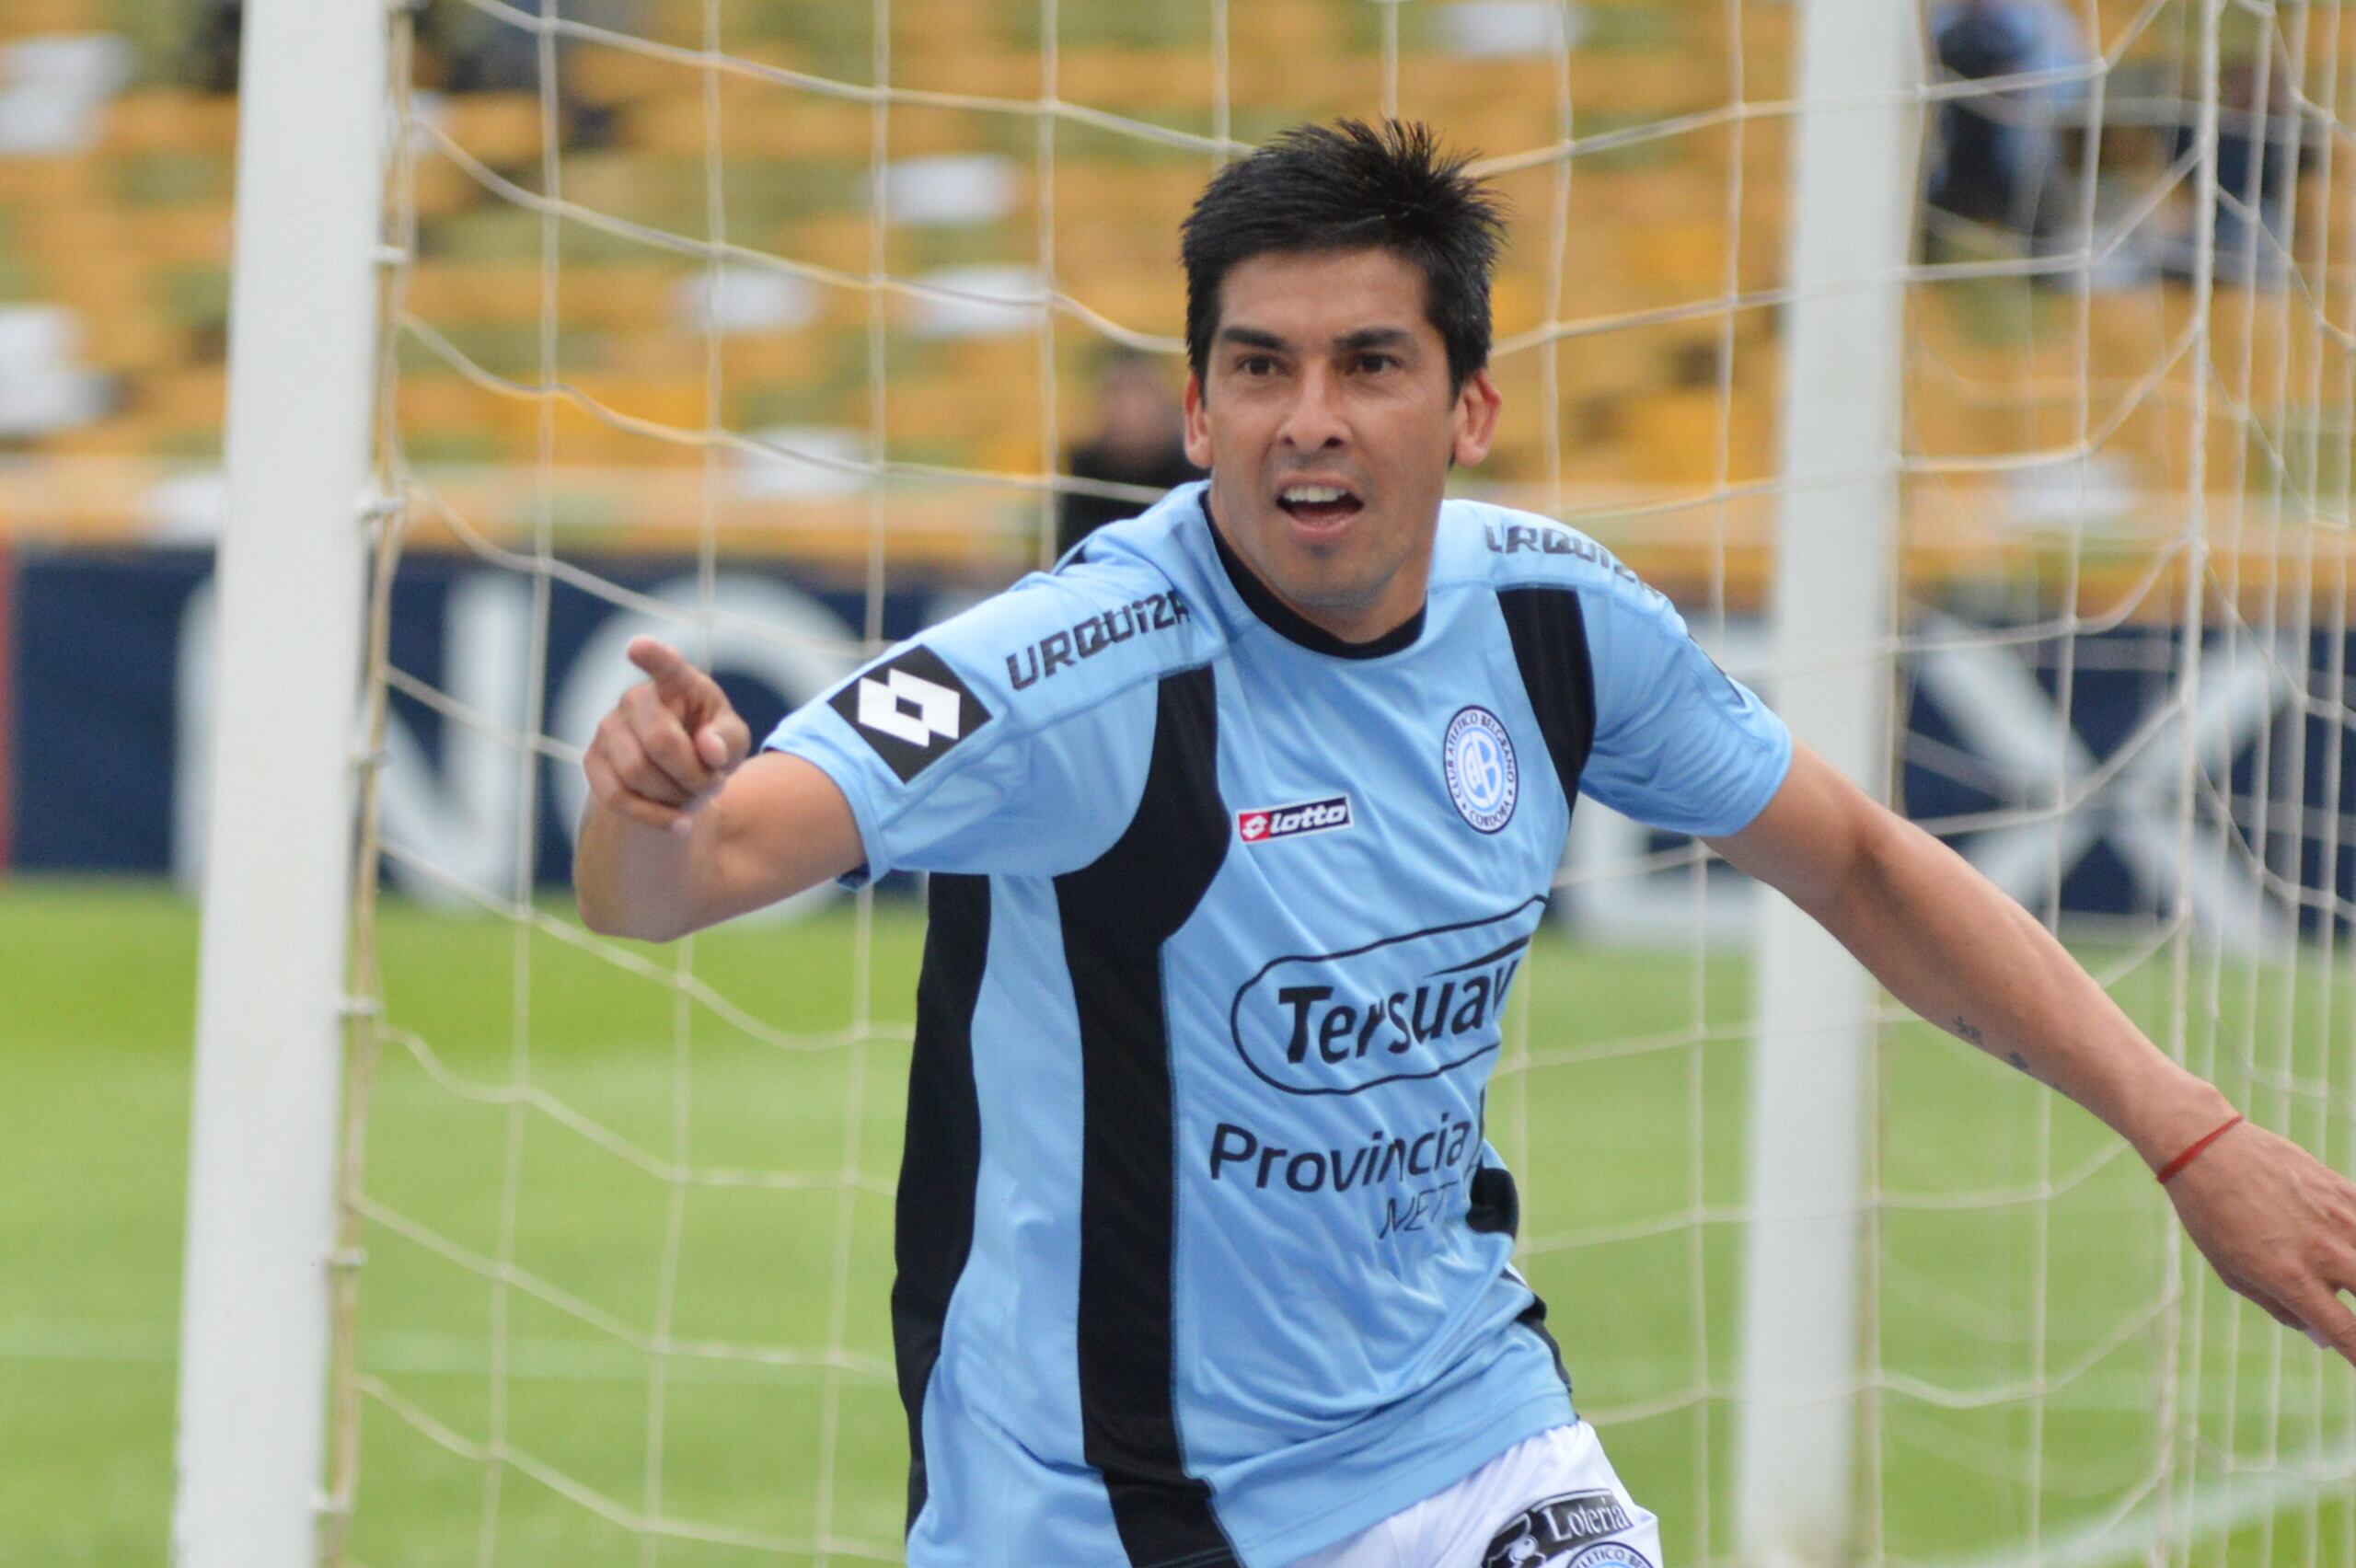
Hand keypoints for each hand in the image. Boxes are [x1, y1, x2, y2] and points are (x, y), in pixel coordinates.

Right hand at [582, 637, 752, 834]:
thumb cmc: (711, 745)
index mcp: (677, 683)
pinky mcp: (592, 761)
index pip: (665, 666)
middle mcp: (635, 699)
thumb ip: (729, 740)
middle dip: (694, 775)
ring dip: (675, 797)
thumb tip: (709, 749)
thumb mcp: (733, 741)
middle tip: (715, 785)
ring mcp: (607, 729)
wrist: (679, 774)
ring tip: (694, 796)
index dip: (653, 655)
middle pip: (661, 743)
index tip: (638, 646)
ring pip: (637, 774)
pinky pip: (616, 798)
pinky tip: (679, 823)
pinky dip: (653, 817)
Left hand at [2163, 1118, 2355, 1362]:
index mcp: (2290, 1279)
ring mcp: (2338, 1219)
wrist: (2206, 1150)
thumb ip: (2280, 1307)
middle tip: (2355, 1320)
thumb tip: (2322, 1335)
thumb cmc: (2212, 1216)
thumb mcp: (2233, 1272)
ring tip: (2348, 1276)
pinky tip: (2352, 1246)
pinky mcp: (2344, 1190)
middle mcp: (2323, 1252)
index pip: (2348, 1334)